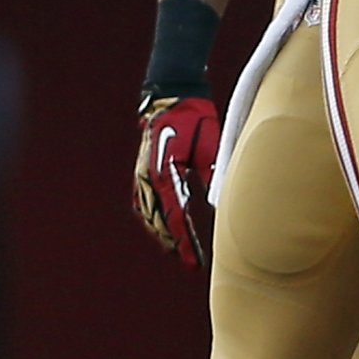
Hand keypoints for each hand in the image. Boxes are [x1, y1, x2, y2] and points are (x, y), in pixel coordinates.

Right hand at [133, 92, 219, 270]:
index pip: (175, 216)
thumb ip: (210, 174)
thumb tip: (215, 204)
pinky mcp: (145, 170)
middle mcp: (148, 178)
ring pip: (150, 214)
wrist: (174, 96)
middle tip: (190, 262)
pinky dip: (155, 217)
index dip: (184, 242)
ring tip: (178, 250)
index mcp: (164, 173)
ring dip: (163, 232)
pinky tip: (165, 226)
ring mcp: (143, 175)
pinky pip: (146, 201)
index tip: (194, 261)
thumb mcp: (209, 146)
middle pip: (159, 220)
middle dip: (174, 243)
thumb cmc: (195, 119)